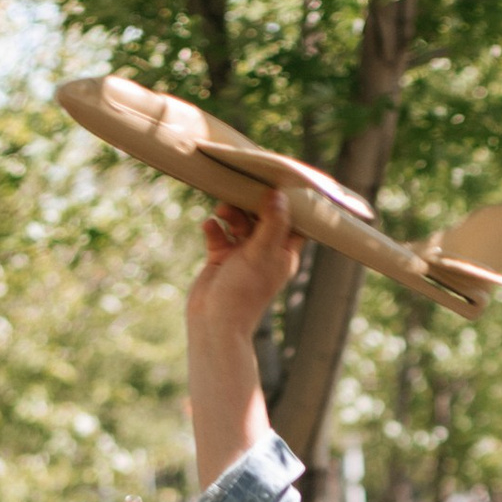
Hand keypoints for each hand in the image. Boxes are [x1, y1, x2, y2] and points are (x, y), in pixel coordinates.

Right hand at [184, 200, 298, 485]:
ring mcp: (242, 254)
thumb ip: (272, 222)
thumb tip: (279, 194)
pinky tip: (208, 227)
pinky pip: (219, 232)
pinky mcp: (221, 257)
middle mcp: (265, 251)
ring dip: (230, 211)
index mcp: (284, 252)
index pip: (293, 220)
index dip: (289, 201)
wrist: (213, 322)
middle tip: (240, 188)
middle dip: (251, 202)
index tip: (279, 179)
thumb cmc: (243, 292)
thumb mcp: (261, 252)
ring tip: (221, 210)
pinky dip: (214, 227)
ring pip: (239, 220)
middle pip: (262, 215)